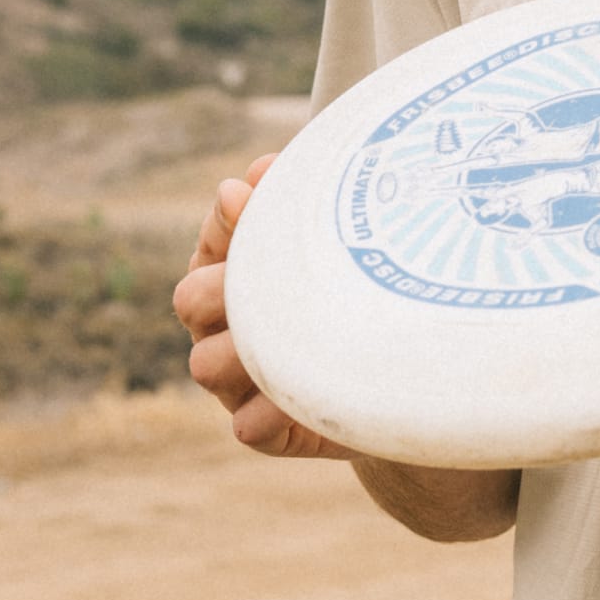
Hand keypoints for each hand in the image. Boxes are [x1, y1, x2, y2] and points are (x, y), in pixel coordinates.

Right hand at [172, 155, 353, 459]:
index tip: (247, 197)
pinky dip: (270, 412)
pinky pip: (249, 428)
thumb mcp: (339, 245)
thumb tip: (260, 169)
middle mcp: (225, 328)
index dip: (226, 223)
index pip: (211, 243)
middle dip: (218, 284)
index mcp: (234, 276)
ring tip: (283, 338)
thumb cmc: (363, 292)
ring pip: (206, 365)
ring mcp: (241, 383)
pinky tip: (300, 396)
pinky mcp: (271, 430)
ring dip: (239, 349)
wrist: (411, 375)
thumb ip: (303, 205)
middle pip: (189, 299)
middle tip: (256, 277)